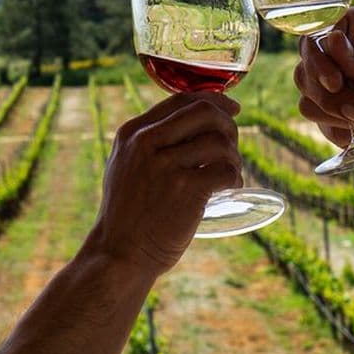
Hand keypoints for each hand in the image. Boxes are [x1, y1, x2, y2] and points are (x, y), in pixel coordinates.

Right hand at [86, 93, 242, 276]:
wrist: (118, 255)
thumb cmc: (128, 213)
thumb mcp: (126, 166)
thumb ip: (150, 142)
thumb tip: (195, 120)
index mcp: (132, 133)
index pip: (181, 99)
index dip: (214, 99)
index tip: (233, 108)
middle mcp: (146, 143)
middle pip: (205, 112)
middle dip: (229, 125)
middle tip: (233, 146)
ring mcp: (165, 166)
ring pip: (220, 141)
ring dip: (234, 156)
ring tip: (231, 173)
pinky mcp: (184, 190)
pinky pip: (226, 170)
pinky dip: (235, 177)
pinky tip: (231, 186)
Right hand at [294, 7, 353, 169]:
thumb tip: (331, 42)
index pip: (318, 32)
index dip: (317, 58)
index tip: (336, 81)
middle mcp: (339, 56)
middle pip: (305, 70)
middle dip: (331, 97)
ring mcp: (334, 87)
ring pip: (308, 100)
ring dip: (343, 116)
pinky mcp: (333, 116)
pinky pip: (318, 124)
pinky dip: (344, 132)